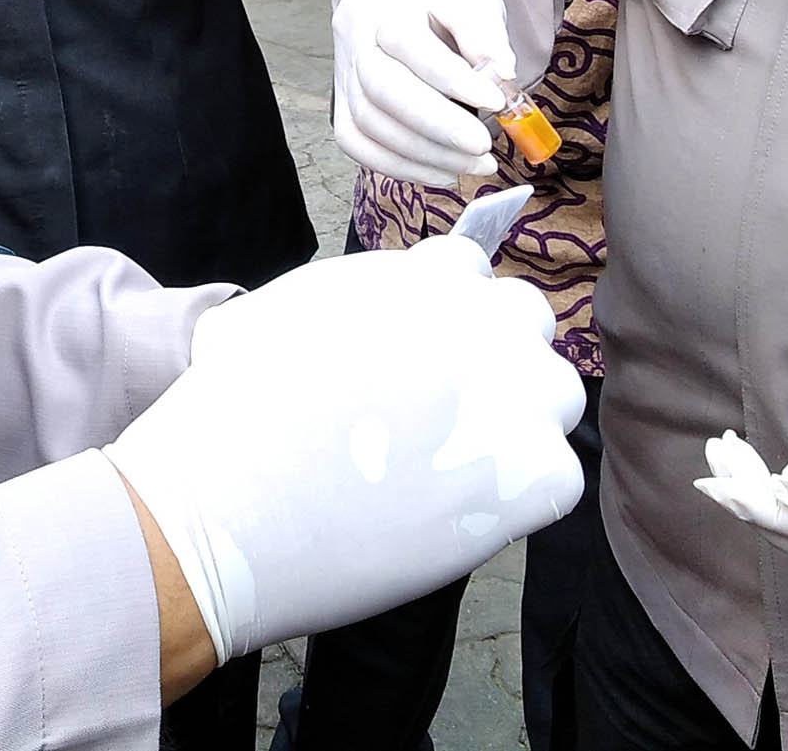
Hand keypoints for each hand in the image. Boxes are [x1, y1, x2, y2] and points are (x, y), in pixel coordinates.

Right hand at [104, 234, 584, 660]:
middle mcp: (485, 320)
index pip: (473, 274)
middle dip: (495, 360)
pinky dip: (521, 499)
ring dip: (517, 424)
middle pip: (527, 326)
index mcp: (426, 274)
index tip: (422, 360)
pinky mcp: (531, 475)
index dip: (448, 318)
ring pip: (555, 397)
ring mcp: (516, 395)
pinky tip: (461, 512)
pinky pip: (558, 477)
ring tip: (453, 468)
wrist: (229, 498)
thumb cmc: (232, 405)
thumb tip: (378, 317)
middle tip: (445, 414)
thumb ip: (357, 297)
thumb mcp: (288, 307)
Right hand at [333, 0, 513, 185]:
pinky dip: (398, 165)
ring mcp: (344, 75)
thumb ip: (484, 32)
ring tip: (475, 163)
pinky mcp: (343, 105)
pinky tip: (442, 171)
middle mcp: (355, 41)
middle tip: (482, 146)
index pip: (409, 44)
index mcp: (386, 6)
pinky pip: (357, 143)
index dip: (450, 78)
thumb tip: (502, 73)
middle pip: (380, 90)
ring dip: (424, 154)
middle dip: (435, 126)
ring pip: (368, 124)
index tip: (495, 101)